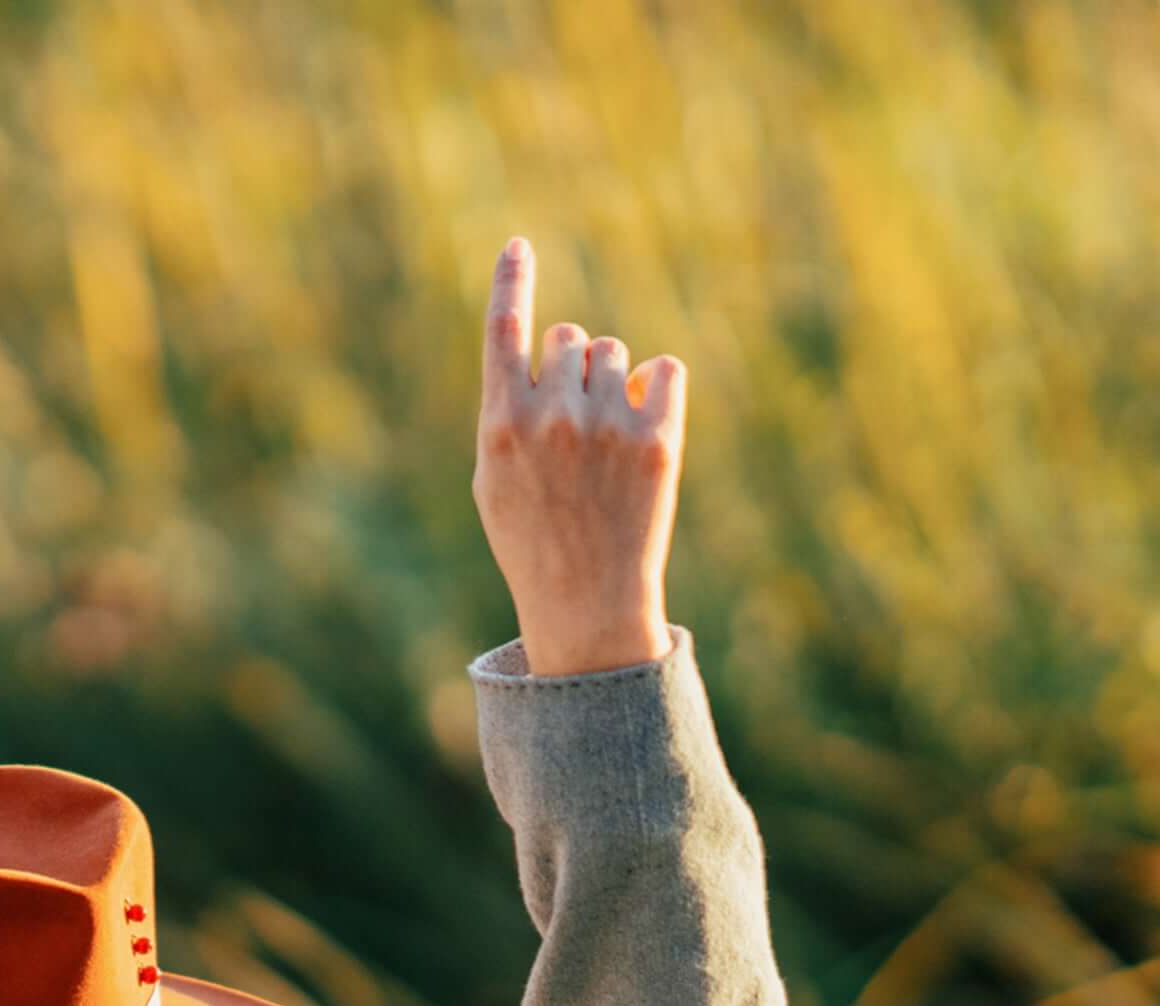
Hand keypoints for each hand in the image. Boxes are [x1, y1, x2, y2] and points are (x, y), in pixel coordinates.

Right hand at [469, 236, 681, 676]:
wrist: (587, 604)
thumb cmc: (535, 539)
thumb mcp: (495, 478)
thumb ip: (511, 410)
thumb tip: (551, 349)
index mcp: (501, 424)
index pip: (502, 332)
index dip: (510, 282)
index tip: (517, 246)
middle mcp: (551, 417)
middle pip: (570, 338)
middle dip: (574, 366)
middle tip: (576, 423)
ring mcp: (606, 427)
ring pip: (614, 353)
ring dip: (613, 381)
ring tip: (607, 440)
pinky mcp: (657, 439)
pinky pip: (664, 370)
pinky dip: (658, 388)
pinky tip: (646, 426)